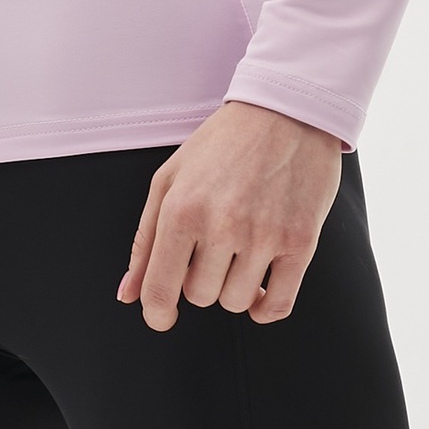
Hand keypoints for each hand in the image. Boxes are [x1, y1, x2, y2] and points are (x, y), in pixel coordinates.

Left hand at [119, 102, 344, 331]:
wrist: (287, 111)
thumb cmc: (222, 144)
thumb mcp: (170, 180)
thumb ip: (145, 240)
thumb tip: (128, 295)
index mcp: (182, 210)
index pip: (160, 288)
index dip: (156, 313)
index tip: (161, 317)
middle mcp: (222, 225)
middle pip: (200, 296)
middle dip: (201, 281)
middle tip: (213, 251)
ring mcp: (264, 235)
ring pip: (237, 302)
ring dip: (234, 288)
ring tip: (239, 256)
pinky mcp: (301, 241)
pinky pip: (279, 305)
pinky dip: (266, 308)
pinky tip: (262, 291)